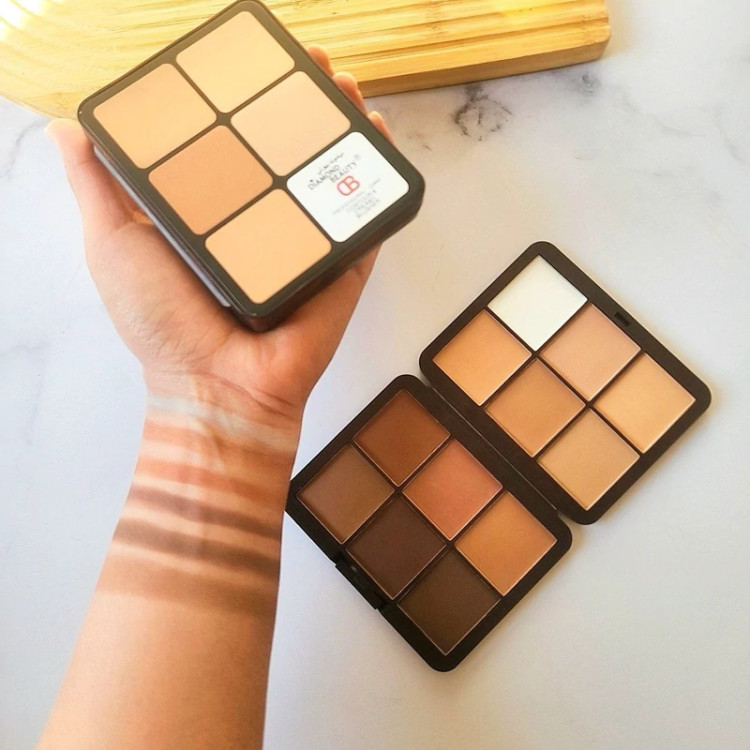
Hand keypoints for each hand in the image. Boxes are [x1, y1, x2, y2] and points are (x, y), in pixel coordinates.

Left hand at [47, 47, 390, 423]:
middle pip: (287, 149)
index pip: (234, 141)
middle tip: (305, 62)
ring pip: (329, 174)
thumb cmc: (159, 321)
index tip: (250, 65)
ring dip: (342, 124)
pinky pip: (365, 218)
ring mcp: (304, 244)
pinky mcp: (340, 268)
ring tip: (341, 83)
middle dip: (301, 101)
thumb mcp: (113, 243)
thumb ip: (99, 186)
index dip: (244, 100)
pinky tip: (377, 134)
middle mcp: (262, 222)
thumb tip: (68, 127)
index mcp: (213, 214)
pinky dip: (376, 177)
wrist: (217, 385)